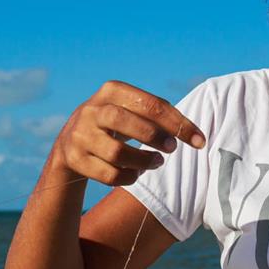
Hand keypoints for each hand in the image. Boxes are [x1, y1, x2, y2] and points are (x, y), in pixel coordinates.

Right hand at [51, 80, 205, 186]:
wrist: (69, 143)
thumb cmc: (115, 124)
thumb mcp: (130, 109)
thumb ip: (158, 115)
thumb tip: (194, 134)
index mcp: (111, 91)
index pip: (150, 104)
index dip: (178, 123)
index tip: (199, 141)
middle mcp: (92, 110)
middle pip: (126, 122)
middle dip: (155, 137)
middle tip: (172, 149)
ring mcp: (80, 135)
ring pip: (117, 153)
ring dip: (144, 161)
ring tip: (156, 162)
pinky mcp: (75, 159)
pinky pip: (108, 174)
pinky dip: (128, 177)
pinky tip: (136, 173)